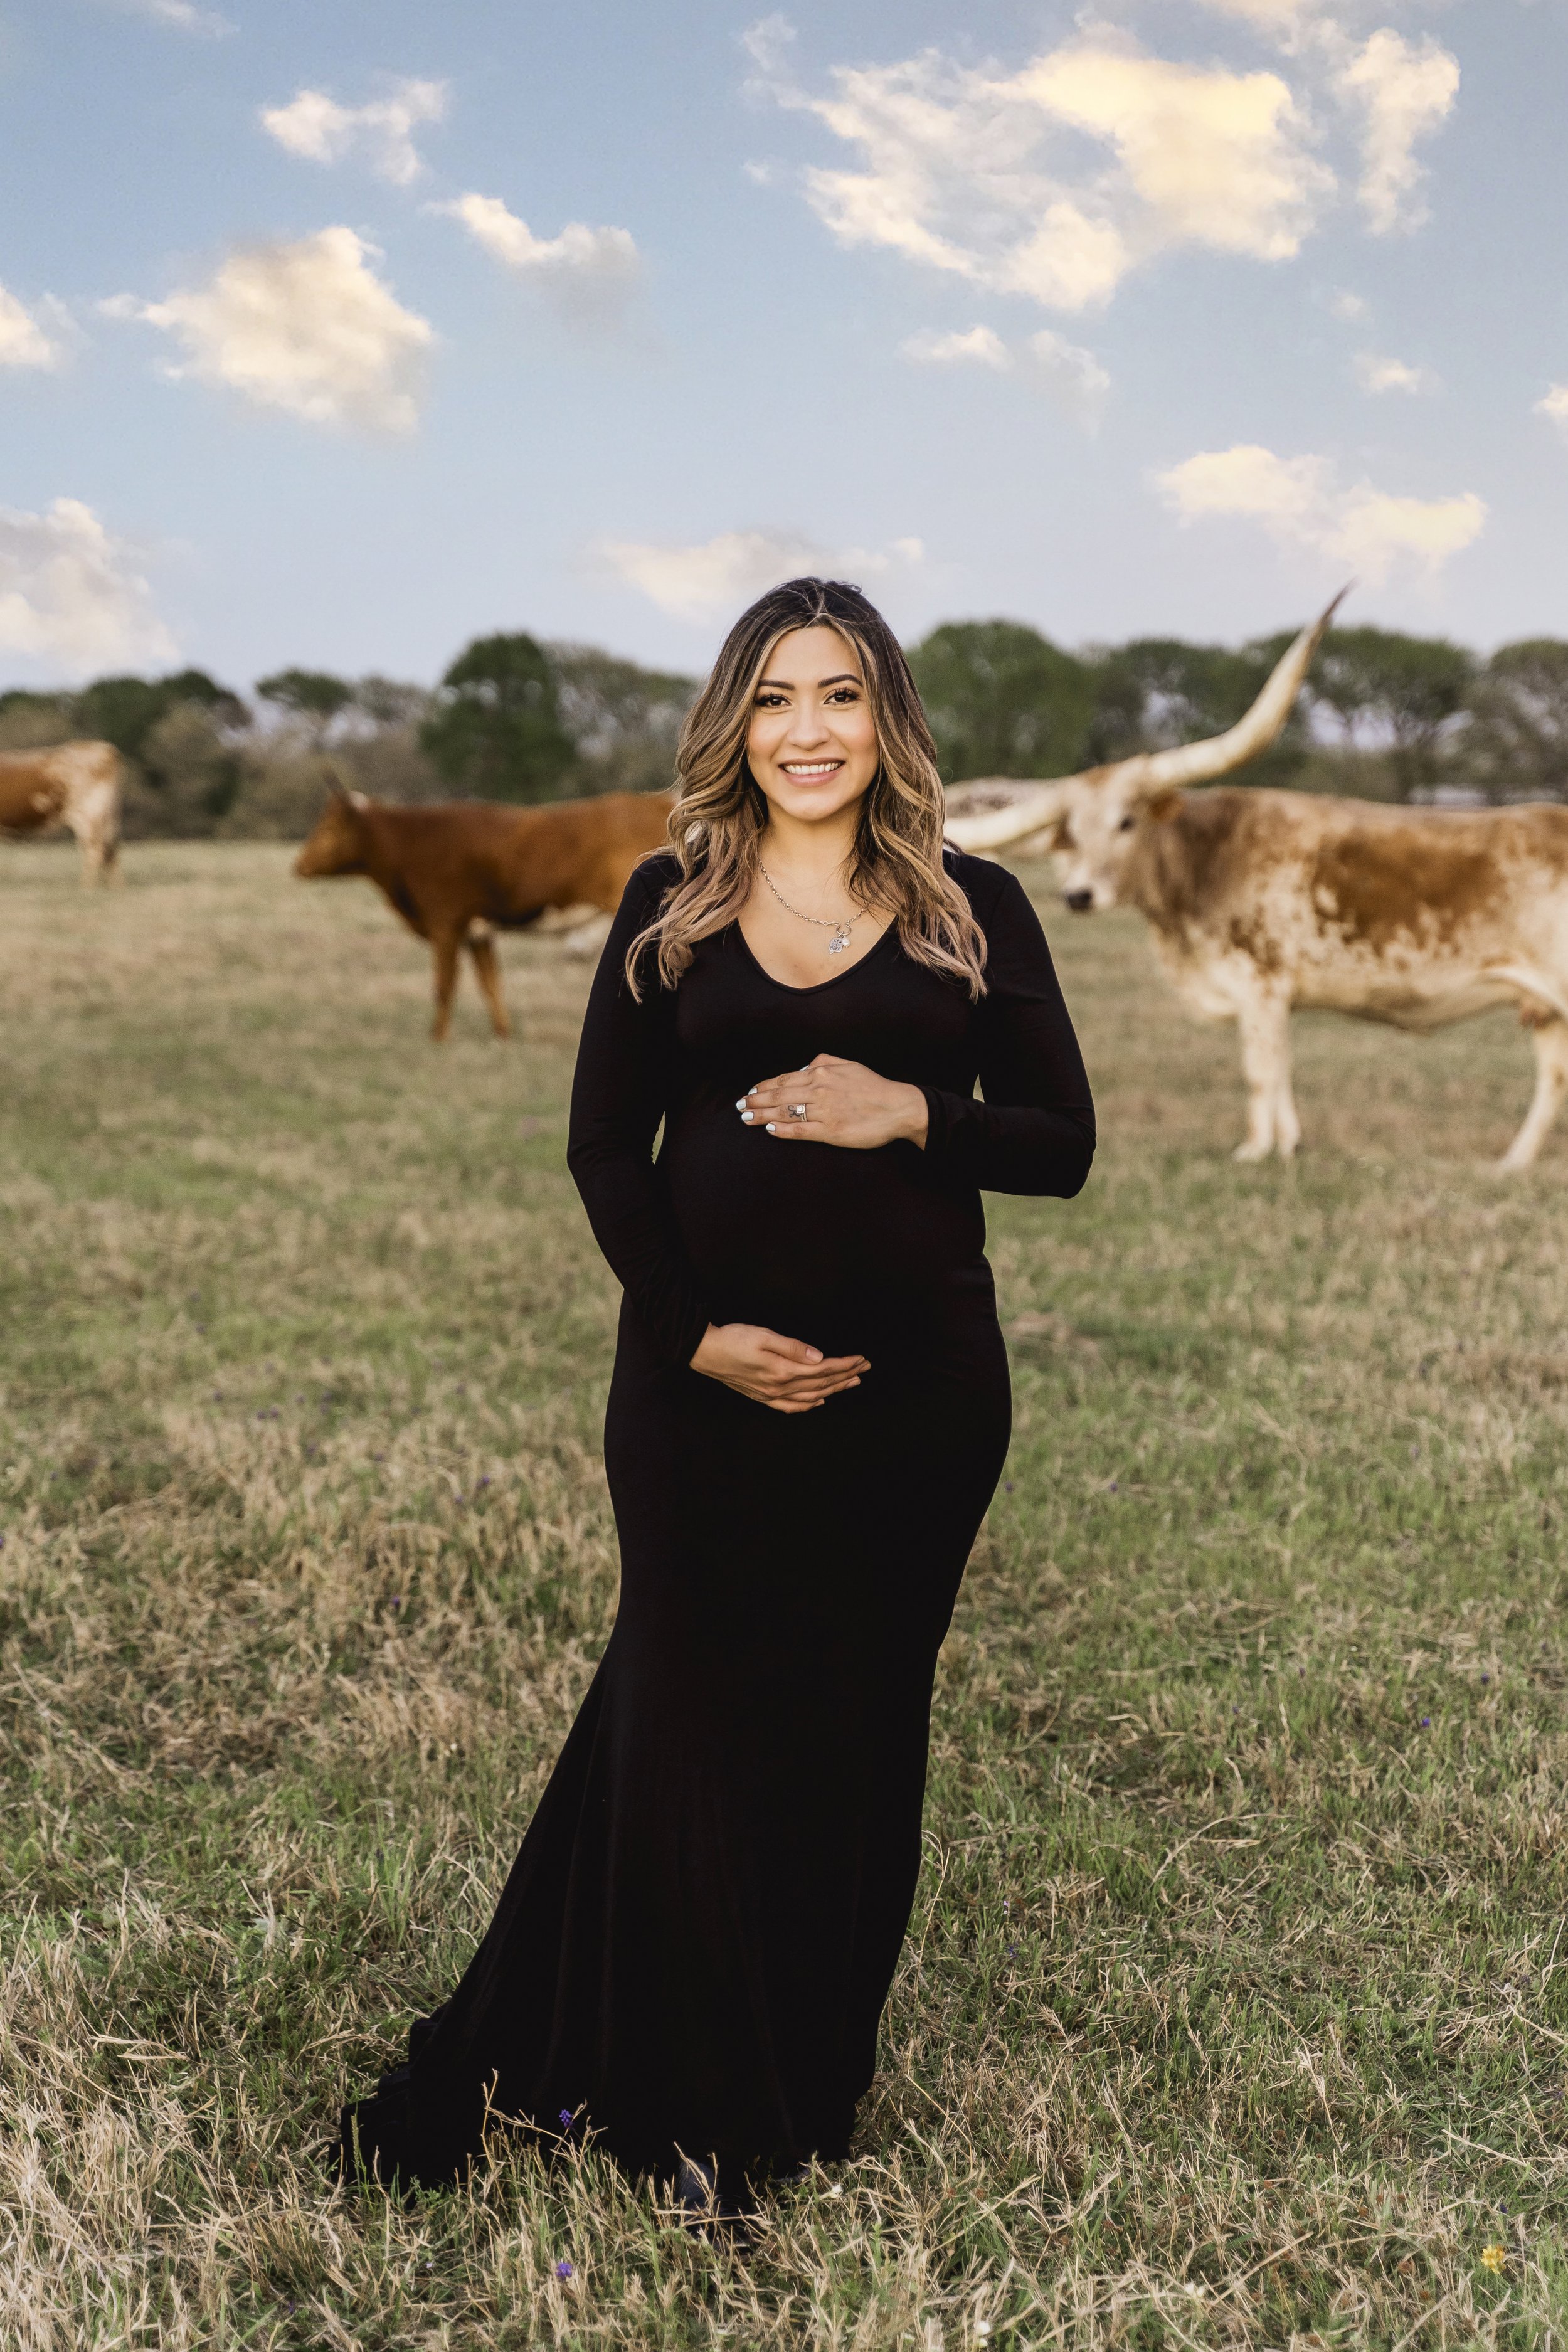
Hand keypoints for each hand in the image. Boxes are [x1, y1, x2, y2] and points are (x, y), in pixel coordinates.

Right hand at [689, 1322, 868, 1413]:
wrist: (705, 1352)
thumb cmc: (733, 1339)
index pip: (822, 1369)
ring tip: (850, 1383)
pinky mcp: (762, 1397)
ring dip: (833, 1390)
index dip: (844, 1364)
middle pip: (820, 1384)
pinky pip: (791, 1407)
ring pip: (810, 1397)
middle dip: (845, 1376)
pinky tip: (819, 1401)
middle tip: (865, 1369)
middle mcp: (779, 1388)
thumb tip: (819, 1356)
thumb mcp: (764, 1336)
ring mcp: (770, 1395)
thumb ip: (793, 1347)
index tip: (862, 1359)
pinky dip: (809, 1405)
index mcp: (782, 1371)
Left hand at [738, 1054, 928, 1150]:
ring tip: (747, 1118)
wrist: (898, 1107)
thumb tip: (802, 1067)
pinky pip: (800, 1130)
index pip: (784, 1079)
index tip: (750, 1092)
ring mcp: (824, 1110)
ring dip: (762, 1115)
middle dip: (755, 1100)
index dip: (764, 1086)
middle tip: (740, 1106)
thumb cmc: (874, 1087)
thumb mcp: (848, 1064)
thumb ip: (823, 1062)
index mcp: (821, 1072)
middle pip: (779, 1094)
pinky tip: (770, 1130)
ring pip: (785, 1111)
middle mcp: (819, 1089)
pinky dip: (782, 1130)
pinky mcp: (831, 1130)